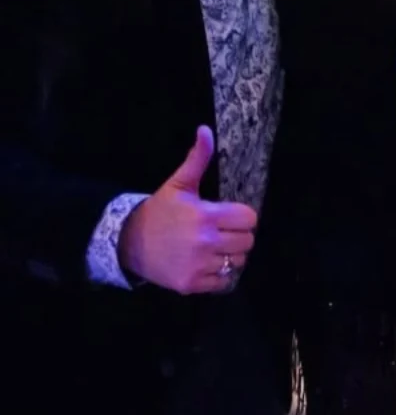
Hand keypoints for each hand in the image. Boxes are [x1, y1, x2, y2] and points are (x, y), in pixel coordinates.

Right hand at [117, 127, 256, 293]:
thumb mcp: (179, 185)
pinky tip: (203, 263)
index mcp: (205, 215)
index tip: (228, 217)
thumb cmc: (159, 212)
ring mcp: (198, 265)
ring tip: (211, 248)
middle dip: (238, 236)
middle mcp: (204, 242)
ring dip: (230, 256)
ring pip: (238, 262)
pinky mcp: (192, 284)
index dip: (242, 217)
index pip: (249, 219)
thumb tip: (205, 130)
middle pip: (248, 241)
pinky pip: (224, 282)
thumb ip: (197, 159)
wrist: (128, 242)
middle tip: (220, 233)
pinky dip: (218, 275)